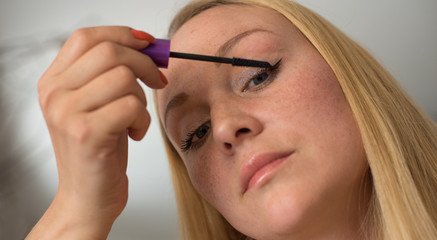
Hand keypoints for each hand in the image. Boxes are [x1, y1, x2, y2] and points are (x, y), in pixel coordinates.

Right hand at [26, 26, 165, 238]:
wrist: (87, 197)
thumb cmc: (100, 151)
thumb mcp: (97, 106)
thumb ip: (111, 74)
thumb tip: (147, 45)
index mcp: (53, 82)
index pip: (86, 37)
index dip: (122, 34)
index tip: (147, 44)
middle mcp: (54, 94)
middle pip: (109, 52)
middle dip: (144, 63)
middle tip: (156, 81)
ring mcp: (67, 113)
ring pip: (123, 77)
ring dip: (142, 98)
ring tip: (135, 119)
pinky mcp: (87, 133)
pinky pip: (132, 106)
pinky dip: (144, 120)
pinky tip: (134, 135)